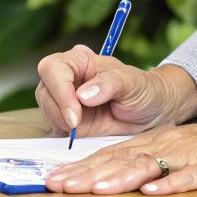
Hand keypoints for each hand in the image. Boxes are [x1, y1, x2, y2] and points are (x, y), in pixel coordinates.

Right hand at [34, 47, 196, 135]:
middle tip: (77, 127)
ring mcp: (63, 100)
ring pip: (46, 111)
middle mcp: (66, 78)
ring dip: (60, 124)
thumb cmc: (143, 90)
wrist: (152, 112)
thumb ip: (109, 84)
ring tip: (85, 128)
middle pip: (44, 91)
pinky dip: (63, 135)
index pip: (53, 69)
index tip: (75, 116)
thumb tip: (82, 95)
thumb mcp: (132, 82)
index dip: (60, 92)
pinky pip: (54, 128)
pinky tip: (81, 135)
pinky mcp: (66, 120)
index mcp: (78, 60)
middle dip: (58, 111)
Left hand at [45, 112, 196, 194]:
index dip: (81, 167)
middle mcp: (165, 145)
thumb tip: (116, 177)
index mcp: (155, 143)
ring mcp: (188, 155)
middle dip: (87, 173)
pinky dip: (170, 183)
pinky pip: (189, 176)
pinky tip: (151, 190)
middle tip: (58, 183)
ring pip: (147, 164)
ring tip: (94, 188)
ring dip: (119, 177)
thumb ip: (149, 162)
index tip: (55, 177)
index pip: (110, 154)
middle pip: (120, 159)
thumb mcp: (178, 153)